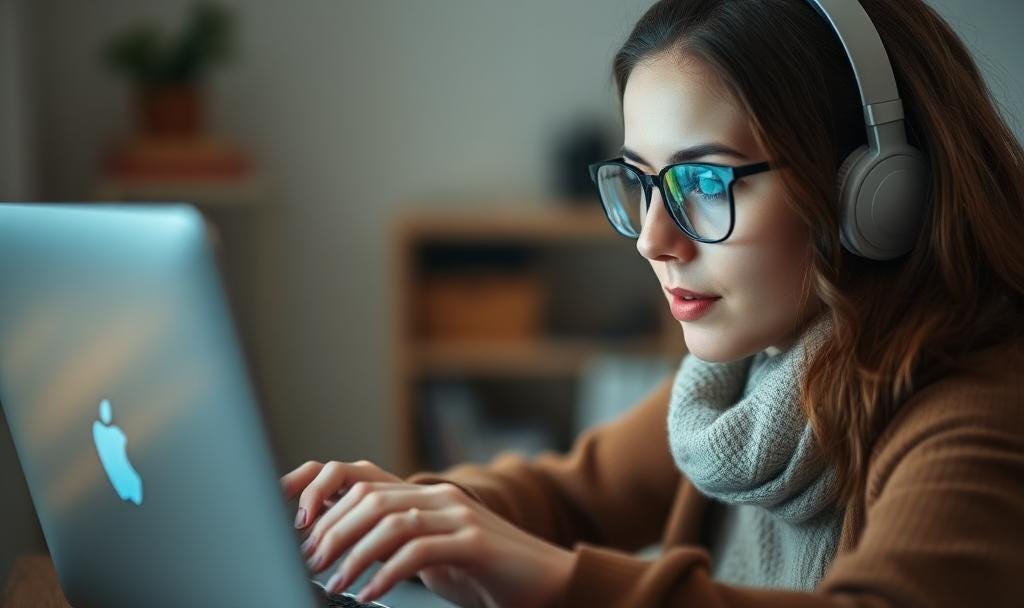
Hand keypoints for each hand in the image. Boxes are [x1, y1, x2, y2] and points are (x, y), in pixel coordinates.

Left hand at [281, 459, 574, 607]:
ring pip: (390, 522)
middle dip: (332, 530)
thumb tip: (346, 557)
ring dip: (354, 554)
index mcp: (427, 496)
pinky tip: (370, 594)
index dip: (323, 494)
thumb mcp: (435, 555)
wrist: (549, 584)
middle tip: (310, 561)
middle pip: (370, 498)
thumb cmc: (489, 575)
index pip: (363, 479)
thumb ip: (400, 546)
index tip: (297, 526)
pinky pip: (419, 551)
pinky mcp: (474, 542)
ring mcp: (459, 517)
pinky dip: (387, 574)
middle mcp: (440, 497)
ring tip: (334, 582)